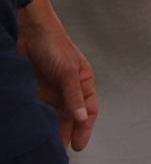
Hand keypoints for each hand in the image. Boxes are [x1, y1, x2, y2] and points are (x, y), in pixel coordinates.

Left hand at [17, 0, 96, 149]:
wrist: (30, 32)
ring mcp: (52, 90)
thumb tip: (82, 117)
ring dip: (54, 128)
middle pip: (72, 115)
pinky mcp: (37, 91)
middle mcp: (69, 89)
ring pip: (55, 115)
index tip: (78, 145)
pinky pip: (41, 110)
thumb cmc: (55, 45)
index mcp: (84, 82)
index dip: (86, 127)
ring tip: (49, 144)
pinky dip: (41, 120)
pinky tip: (38, 129)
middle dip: (68, 132)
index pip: (89, 109)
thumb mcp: (68, 72)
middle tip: (61, 149)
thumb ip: (74, 96)